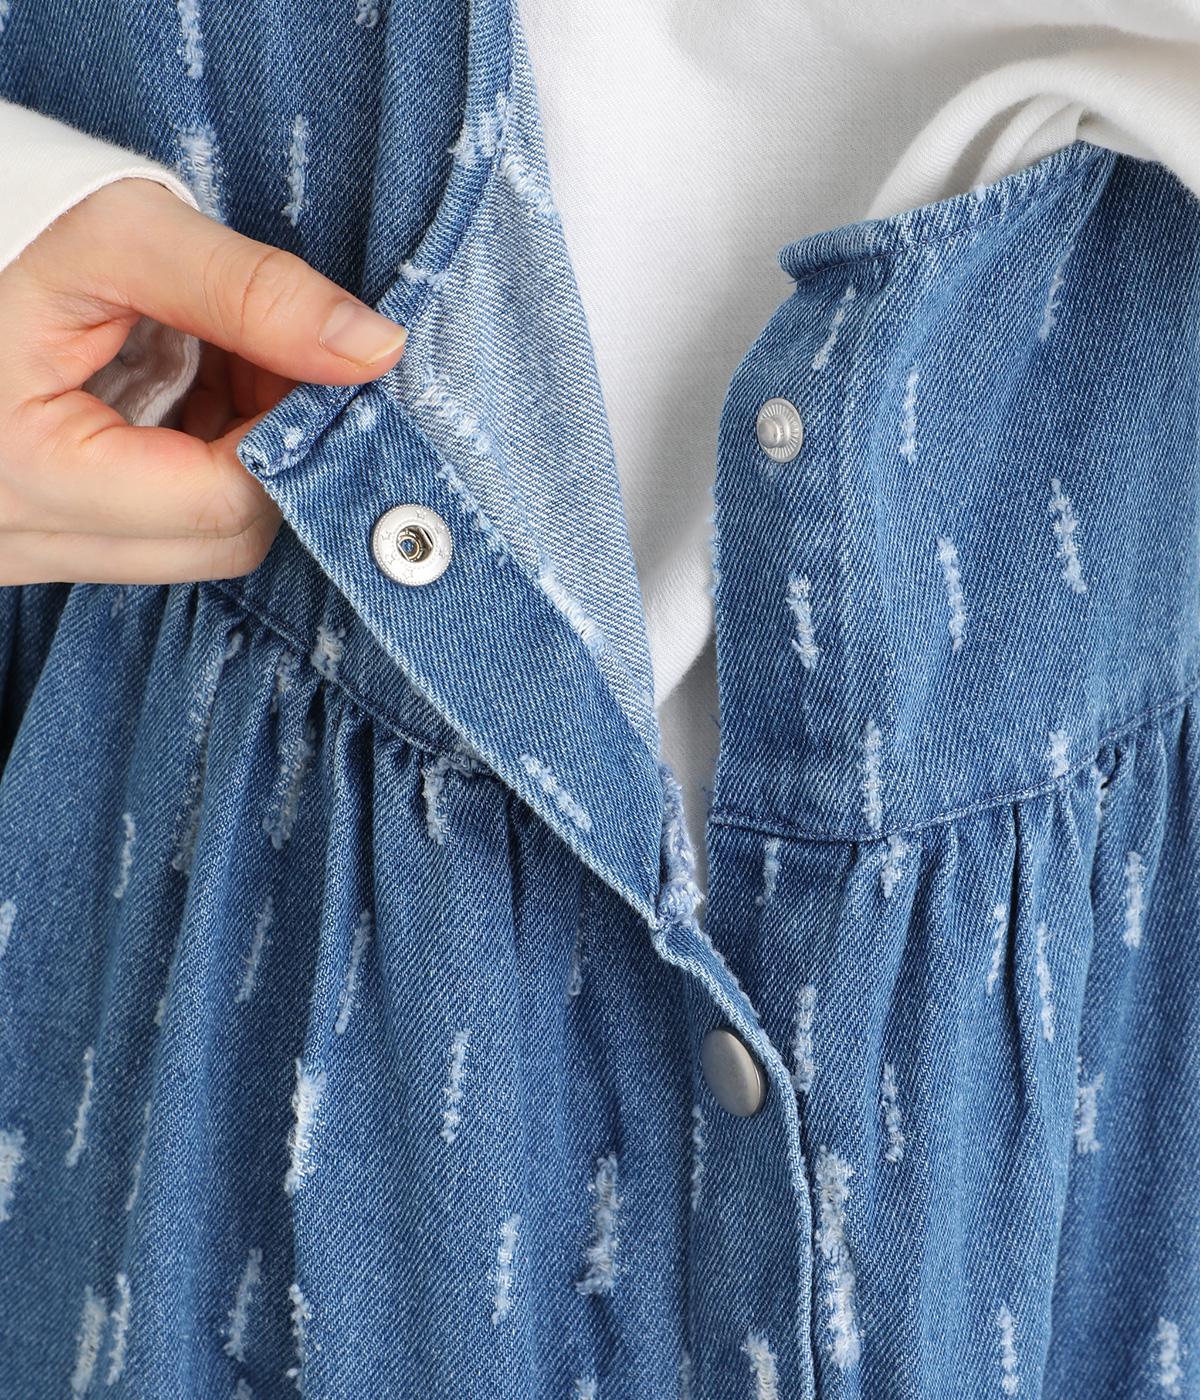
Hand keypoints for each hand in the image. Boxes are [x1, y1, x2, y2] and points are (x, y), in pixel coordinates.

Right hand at [0, 176, 407, 584]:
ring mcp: (26, 552)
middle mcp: (19, 539)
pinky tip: (178, 392)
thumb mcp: (118, 234)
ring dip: (237, 457)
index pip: (228, 503)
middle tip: (260, 354)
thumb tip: (378, 350)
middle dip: (270, 446)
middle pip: (225, 539)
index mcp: (26, 472)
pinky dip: (196, 467)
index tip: (308, 358)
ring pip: (201, 544)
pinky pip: (160, 535)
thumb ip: (252, 292)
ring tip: (209, 361)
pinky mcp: (43, 544)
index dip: (290, 431)